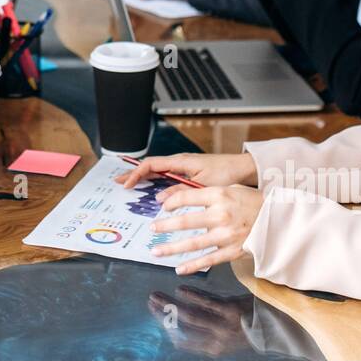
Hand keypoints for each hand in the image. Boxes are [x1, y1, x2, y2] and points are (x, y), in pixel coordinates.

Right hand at [114, 152, 256, 190]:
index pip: (150, 164)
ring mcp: (183, 166)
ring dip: (142, 177)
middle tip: (117, 181)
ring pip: (157, 170)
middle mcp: (179, 162)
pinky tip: (150, 188)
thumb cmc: (226, 173)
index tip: (126, 185)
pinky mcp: (189, 172)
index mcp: (180, 161)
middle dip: (133, 173)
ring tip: (129, 184)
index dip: (136, 174)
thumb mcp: (202, 185)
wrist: (243, 168)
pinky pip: (166, 175)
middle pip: (150, 166)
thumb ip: (180, 191)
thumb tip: (160, 199)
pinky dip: (154, 180)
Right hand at [146, 287, 254, 357]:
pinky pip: (207, 303)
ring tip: (158, 295)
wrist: (274, 326)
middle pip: (182, 327)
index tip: (157, 315)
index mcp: (212, 349)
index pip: (182, 341)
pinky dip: (191, 296)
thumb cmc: (245, 330)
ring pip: (190, 315)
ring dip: (170, 304)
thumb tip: (180, 325)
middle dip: (163, 314)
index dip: (167, 328)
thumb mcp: (223, 338)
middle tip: (150, 302)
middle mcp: (215, 340)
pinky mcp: (231, 311)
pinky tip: (180, 289)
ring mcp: (223, 326)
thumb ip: (204, 332)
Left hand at [152, 183, 265, 275]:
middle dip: (164, 226)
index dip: (171, 202)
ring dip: (172, 248)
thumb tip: (181, 199)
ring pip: (193, 243)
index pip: (187, 197)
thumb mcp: (231, 189)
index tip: (162, 207)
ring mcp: (226, 235)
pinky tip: (179, 268)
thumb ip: (208, 195)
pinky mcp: (232, 251)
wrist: (278, 219)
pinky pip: (209, 259)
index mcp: (220, 195)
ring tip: (156, 251)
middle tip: (152, 228)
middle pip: (185, 221)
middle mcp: (221, 215)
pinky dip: (192, 265)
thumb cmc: (252, 202)